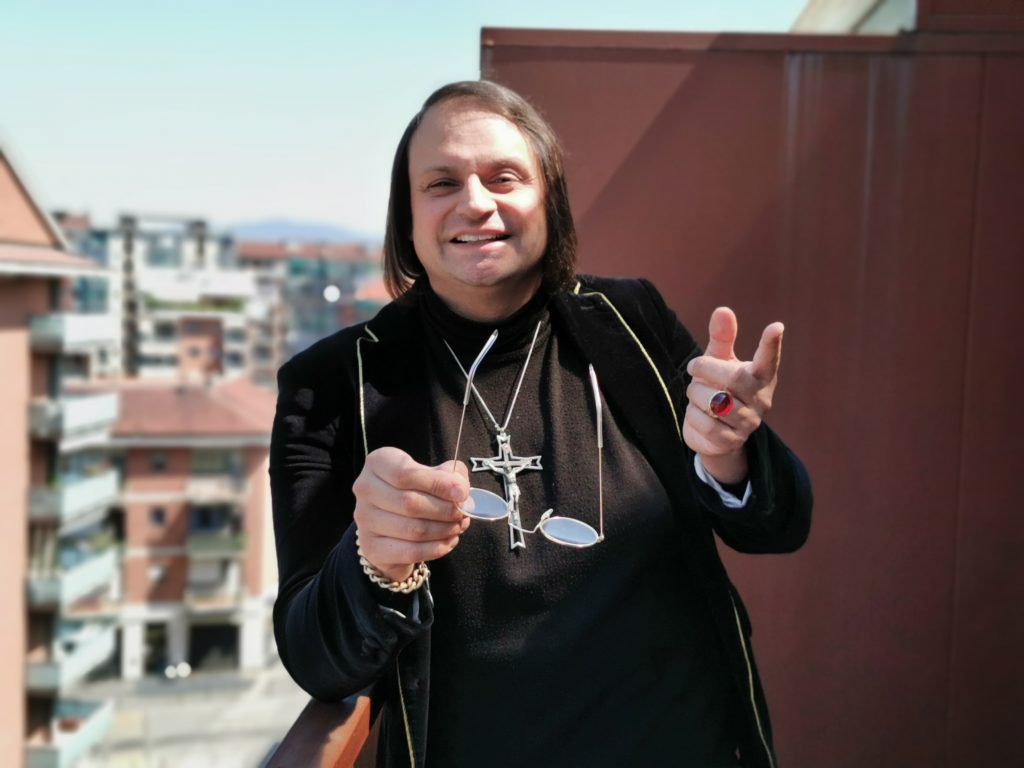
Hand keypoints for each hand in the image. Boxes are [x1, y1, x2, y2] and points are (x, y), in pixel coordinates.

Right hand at [352, 447, 471, 581]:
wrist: (390, 524)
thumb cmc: (414, 491)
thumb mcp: (431, 474)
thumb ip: (449, 475)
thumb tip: (460, 489)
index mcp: (378, 462)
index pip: (406, 474)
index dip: (438, 484)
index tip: (462, 492)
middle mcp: (365, 488)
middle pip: (410, 503)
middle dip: (445, 510)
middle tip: (463, 513)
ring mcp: (364, 520)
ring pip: (413, 530)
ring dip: (444, 530)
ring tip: (458, 526)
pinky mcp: (372, 547)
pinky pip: (411, 551)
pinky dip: (436, 548)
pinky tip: (449, 541)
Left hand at [683, 307, 783, 483]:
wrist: (712, 434)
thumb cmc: (719, 388)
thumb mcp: (719, 362)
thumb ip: (722, 338)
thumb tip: (723, 309)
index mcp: (761, 377)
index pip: (769, 359)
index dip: (771, 344)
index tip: (776, 326)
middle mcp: (761, 400)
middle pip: (734, 378)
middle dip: (706, 368)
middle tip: (693, 367)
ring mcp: (749, 422)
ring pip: (716, 402)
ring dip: (696, 394)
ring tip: (697, 394)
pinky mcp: (732, 441)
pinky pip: (706, 424)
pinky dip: (693, 416)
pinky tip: (696, 414)